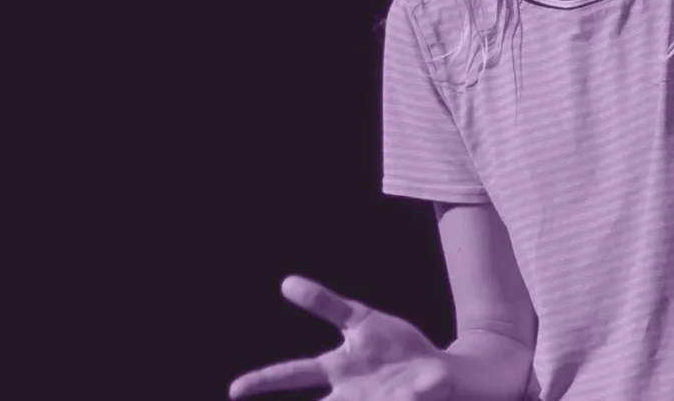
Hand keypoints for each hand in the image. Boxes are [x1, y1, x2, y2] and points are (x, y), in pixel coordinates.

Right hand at [228, 275, 451, 400]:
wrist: (441, 372)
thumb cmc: (394, 346)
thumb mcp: (360, 319)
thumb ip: (326, 304)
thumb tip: (285, 283)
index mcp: (338, 369)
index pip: (293, 374)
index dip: (262, 381)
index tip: (233, 390)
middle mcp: (350, 393)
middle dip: (280, 397)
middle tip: (240, 393)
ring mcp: (373, 400)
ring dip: (378, 395)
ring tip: (385, 393)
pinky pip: (404, 397)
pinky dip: (410, 394)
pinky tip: (413, 390)